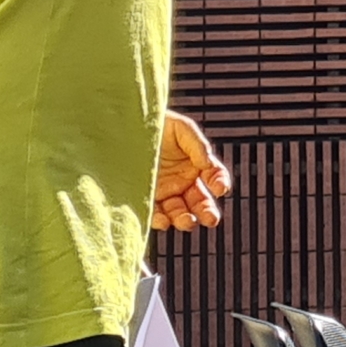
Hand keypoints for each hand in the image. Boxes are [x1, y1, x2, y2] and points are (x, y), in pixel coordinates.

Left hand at [153, 111, 231, 232]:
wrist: (125, 127)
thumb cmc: (155, 125)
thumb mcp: (180, 128)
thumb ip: (197, 144)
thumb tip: (207, 162)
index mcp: (195, 164)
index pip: (214, 177)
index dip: (220, 183)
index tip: (220, 188)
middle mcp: (182, 181)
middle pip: (200, 201)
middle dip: (207, 211)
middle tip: (211, 218)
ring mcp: (165, 191)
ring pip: (179, 212)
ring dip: (186, 220)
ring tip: (188, 221)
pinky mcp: (146, 198)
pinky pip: (155, 213)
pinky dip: (160, 220)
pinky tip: (164, 221)